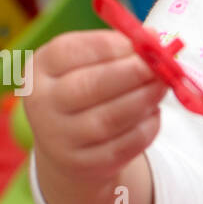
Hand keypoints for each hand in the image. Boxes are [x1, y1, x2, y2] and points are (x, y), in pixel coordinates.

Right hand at [25, 31, 166, 183]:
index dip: (111, 46)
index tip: (143, 40)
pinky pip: (124, 145)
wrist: (68, 145)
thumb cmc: (84, 91)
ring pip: (110, 118)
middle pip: (89, 87)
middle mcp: (42, 105)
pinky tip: (154, 113)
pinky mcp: (86, 164)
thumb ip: (117, 49)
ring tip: (162, 86)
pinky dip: (146, 126)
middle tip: (160, 66)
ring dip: (144, 99)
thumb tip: (154, 39)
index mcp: (40, 70)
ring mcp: (61, 139)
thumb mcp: (87, 64)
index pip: (69, 52)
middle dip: (132, 73)